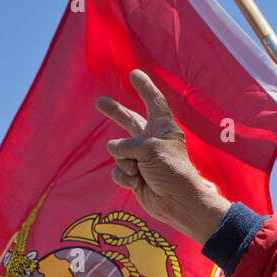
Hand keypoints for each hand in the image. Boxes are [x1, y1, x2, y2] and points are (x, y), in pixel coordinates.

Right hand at [95, 70, 230, 243]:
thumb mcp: (149, 149)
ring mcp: (142, 159)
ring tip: (138, 171)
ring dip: (125, 162)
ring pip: (119, 152)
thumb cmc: (171, 171)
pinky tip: (136, 184)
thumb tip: (112, 149)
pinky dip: (125, 178)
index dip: (144, 87)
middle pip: (129, 121)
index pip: (153, 102)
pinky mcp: (135, 176)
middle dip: (114, 113)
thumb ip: (127, 145)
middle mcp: (151, 141)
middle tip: (99, 102)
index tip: (134, 73)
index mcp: (162, 128)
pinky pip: (118, 171)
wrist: (177, 203)